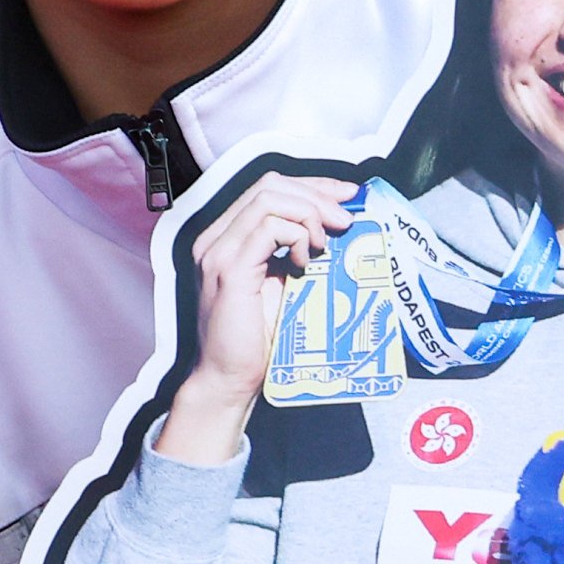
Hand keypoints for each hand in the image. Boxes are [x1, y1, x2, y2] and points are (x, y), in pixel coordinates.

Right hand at [154, 174, 355, 465]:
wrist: (228, 379)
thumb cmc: (256, 340)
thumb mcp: (280, 283)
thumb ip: (294, 252)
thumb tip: (337, 227)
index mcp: (226, 238)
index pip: (268, 188)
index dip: (313, 185)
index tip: (349, 194)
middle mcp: (215, 238)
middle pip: (269, 184)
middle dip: (316, 194)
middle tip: (347, 219)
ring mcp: (218, 251)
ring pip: (269, 199)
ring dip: (309, 214)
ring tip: (326, 243)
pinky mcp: (229, 269)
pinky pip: (268, 229)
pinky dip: (296, 236)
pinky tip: (305, 260)